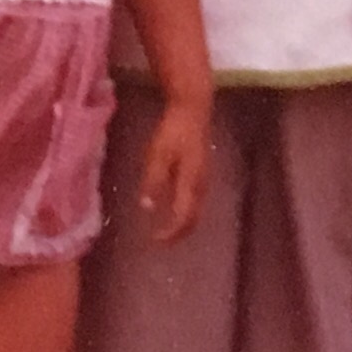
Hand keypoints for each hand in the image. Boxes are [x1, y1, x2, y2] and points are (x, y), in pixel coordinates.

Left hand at [137, 91, 212, 243]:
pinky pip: (196, 201)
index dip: (170, 233)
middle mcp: (201, 185)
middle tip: (161, 242)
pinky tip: (174, 209)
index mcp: (190, 182)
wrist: (193, 109)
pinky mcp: (202, 172)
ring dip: (183, 224)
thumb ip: (153, 181)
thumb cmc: (173, 131)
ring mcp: (204, 179)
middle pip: (193, 218)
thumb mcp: (158, 155)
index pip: (183, 217)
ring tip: (166, 230)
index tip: (155, 241)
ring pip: (196, 210)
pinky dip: (186, 212)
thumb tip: (147, 207)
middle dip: (178, 233)